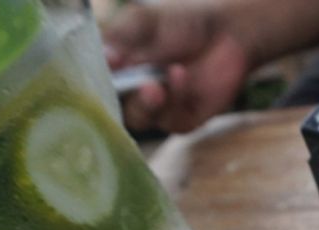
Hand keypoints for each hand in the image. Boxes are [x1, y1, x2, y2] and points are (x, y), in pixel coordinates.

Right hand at [103, 3, 251, 132]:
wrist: (227, 32)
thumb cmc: (182, 23)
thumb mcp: (145, 21)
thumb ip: (123, 35)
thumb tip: (106, 57)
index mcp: (115, 69)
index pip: (93, 84)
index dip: (91, 83)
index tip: (98, 74)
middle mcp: (131, 92)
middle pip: (111, 109)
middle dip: (117, 97)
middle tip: (125, 84)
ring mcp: (158, 108)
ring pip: (140, 118)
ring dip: (147, 102)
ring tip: (156, 83)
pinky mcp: (183, 119)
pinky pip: (172, 120)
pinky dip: (175, 98)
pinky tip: (180, 75)